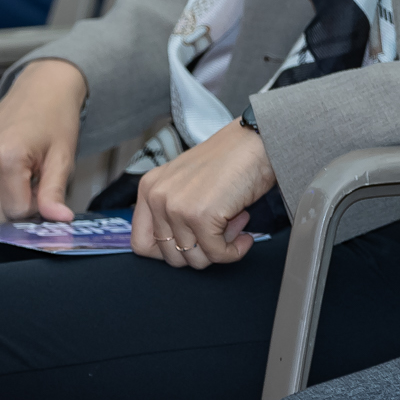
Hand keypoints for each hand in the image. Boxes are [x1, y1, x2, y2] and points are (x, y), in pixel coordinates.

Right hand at [0, 57, 85, 224]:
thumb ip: (55, 192)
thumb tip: (59, 220)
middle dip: (17, 212)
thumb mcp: (63, 156)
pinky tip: (6, 180)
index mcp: (7, 154)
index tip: (45, 191)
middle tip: (35, 189)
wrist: (42, 88)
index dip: (35, 209)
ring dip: (1, 208)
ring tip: (22, 183)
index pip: (15, 211)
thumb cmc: (56, 119)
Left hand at [130, 119, 273, 268]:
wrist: (258, 140)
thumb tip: (181, 249)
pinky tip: (246, 238)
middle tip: (222, 231)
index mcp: (149, 188)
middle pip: (170, 256)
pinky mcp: (200, 216)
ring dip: (220, 248)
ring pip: (194, 259)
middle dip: (201, 251)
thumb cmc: (231, 158)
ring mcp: (177, 207)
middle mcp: (157, 197)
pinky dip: (234, 252)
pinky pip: (216, 254)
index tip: (193, 244)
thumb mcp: (187, 182)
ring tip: (236, 225)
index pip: (141, 244)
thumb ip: (173, 210)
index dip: (169, 252)